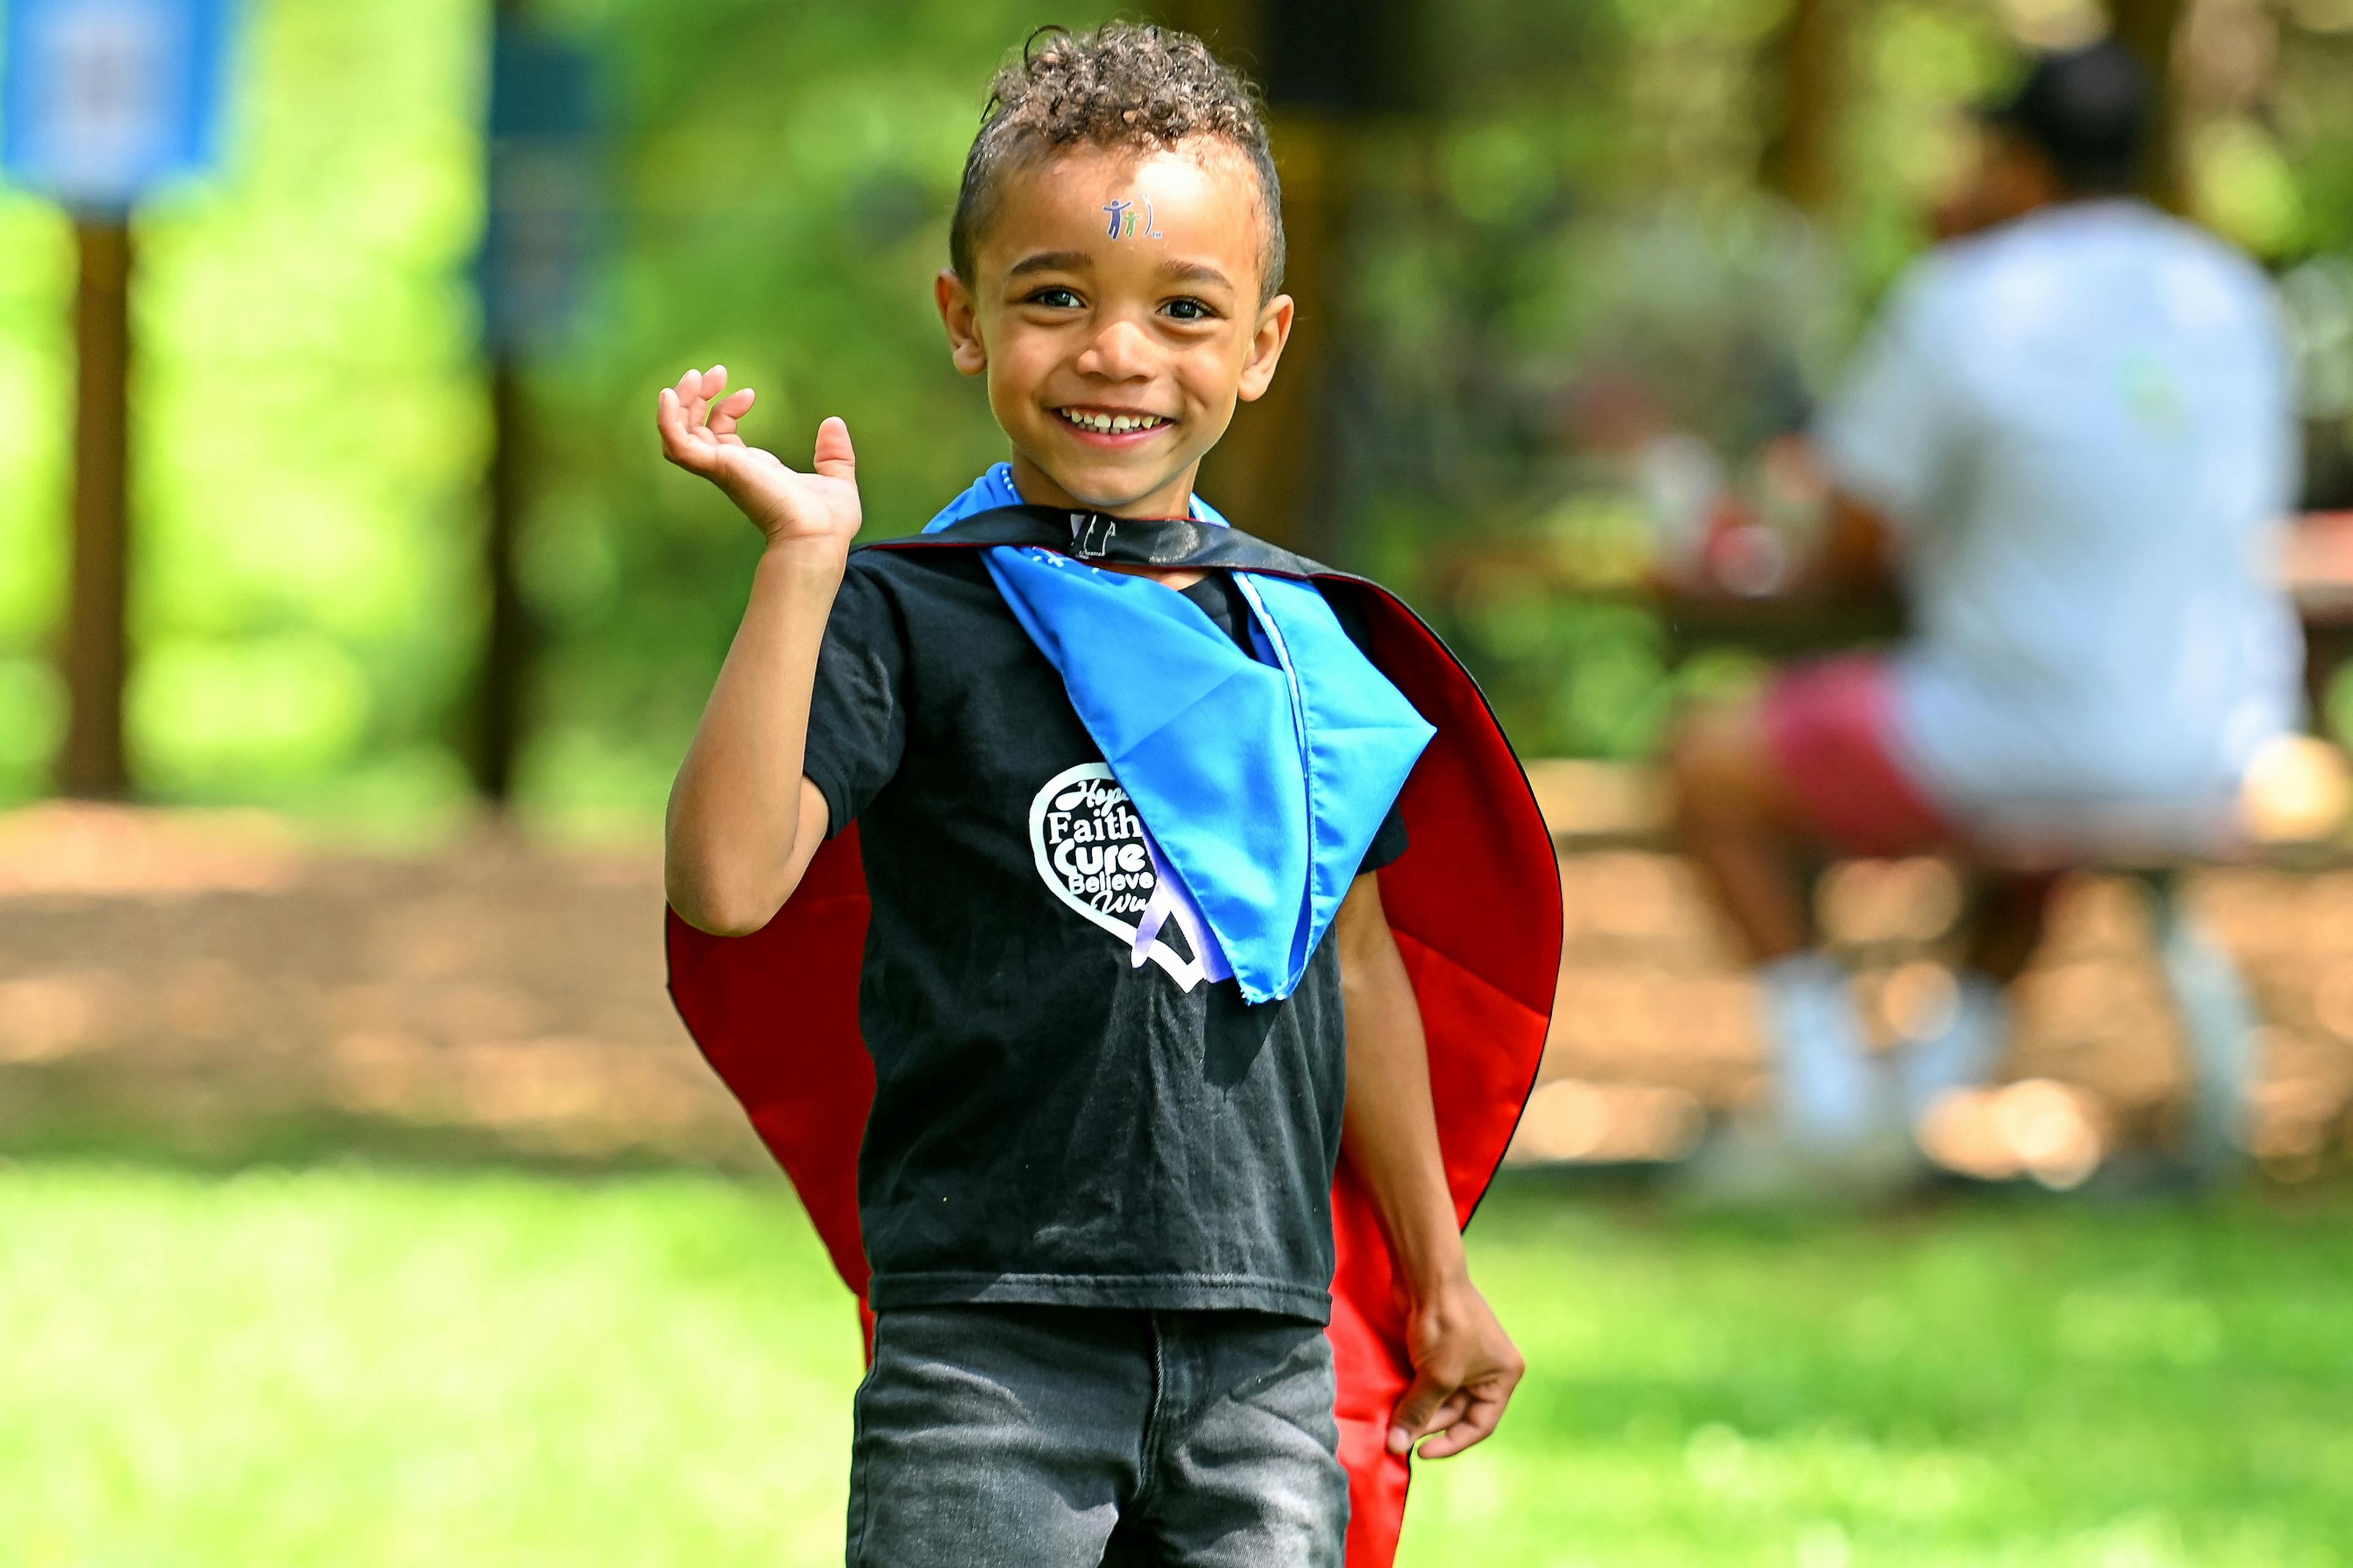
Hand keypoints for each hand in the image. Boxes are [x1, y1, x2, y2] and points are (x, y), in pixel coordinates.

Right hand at [656, 365, 860, 554]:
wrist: (820, 537)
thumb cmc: (828, 522)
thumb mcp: (836, 478)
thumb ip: (833, 453)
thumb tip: (834, 423)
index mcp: (750, 469)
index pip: (719, 432)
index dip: (727, 406)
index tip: (749, 393)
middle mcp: (730, 469)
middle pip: (693, 428)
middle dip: (697, 396)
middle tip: (714, 372)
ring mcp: (721, 469)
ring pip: (678, 434)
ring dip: (680, 402)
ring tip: (696, 376)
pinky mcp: (718, 469)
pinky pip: (678, 445)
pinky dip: (668, 421)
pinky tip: (669, 396)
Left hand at [1387, 1275, 1522, 1459]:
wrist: (1427, 1276)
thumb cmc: (1446, 1325)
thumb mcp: (1437, 1377)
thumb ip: (1419, 1413)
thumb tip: (1395, 1446)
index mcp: (1503, 1375)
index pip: (1480, 1424)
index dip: (1451, 1442)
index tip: (1421, 1453)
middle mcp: (1487, 1368)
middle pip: (1457, 1412)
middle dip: (1429, 1425)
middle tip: (1399, 1437)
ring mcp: (1463, 1357)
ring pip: (1440, 1398)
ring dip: (1419, 1411)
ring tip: (1394, 1424)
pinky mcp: (1439, 1347)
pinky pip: (1428, 1381)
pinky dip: (1413, 1394)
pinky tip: (1395, 1405)